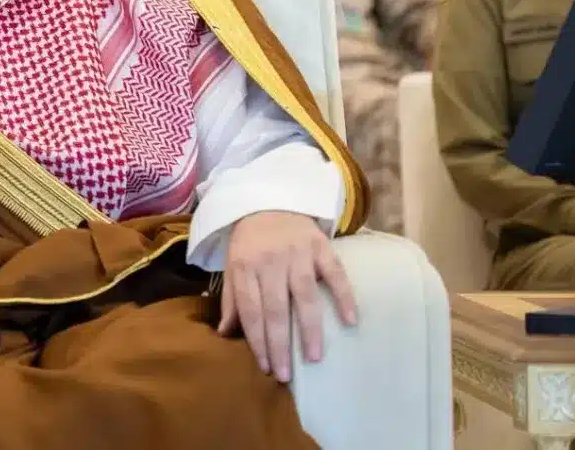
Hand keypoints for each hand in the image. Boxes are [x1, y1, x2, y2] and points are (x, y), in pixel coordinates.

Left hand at [217, 211, 357, 382]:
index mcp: (245, 266)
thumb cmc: (250, 241)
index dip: (257, 340)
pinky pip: (335, 273)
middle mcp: (271, 260)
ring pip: (305, 295)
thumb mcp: (233, 265)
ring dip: (310, 329)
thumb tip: (225, 334)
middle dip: (280, 344)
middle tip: (286, 374)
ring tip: (313, 357)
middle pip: (275, 308)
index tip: (265, 367)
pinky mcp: (321, 246)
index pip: (250, 309)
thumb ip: (232, 299)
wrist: (270, 200)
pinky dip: (344, 296)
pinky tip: (350, 321)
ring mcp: (298, 253)